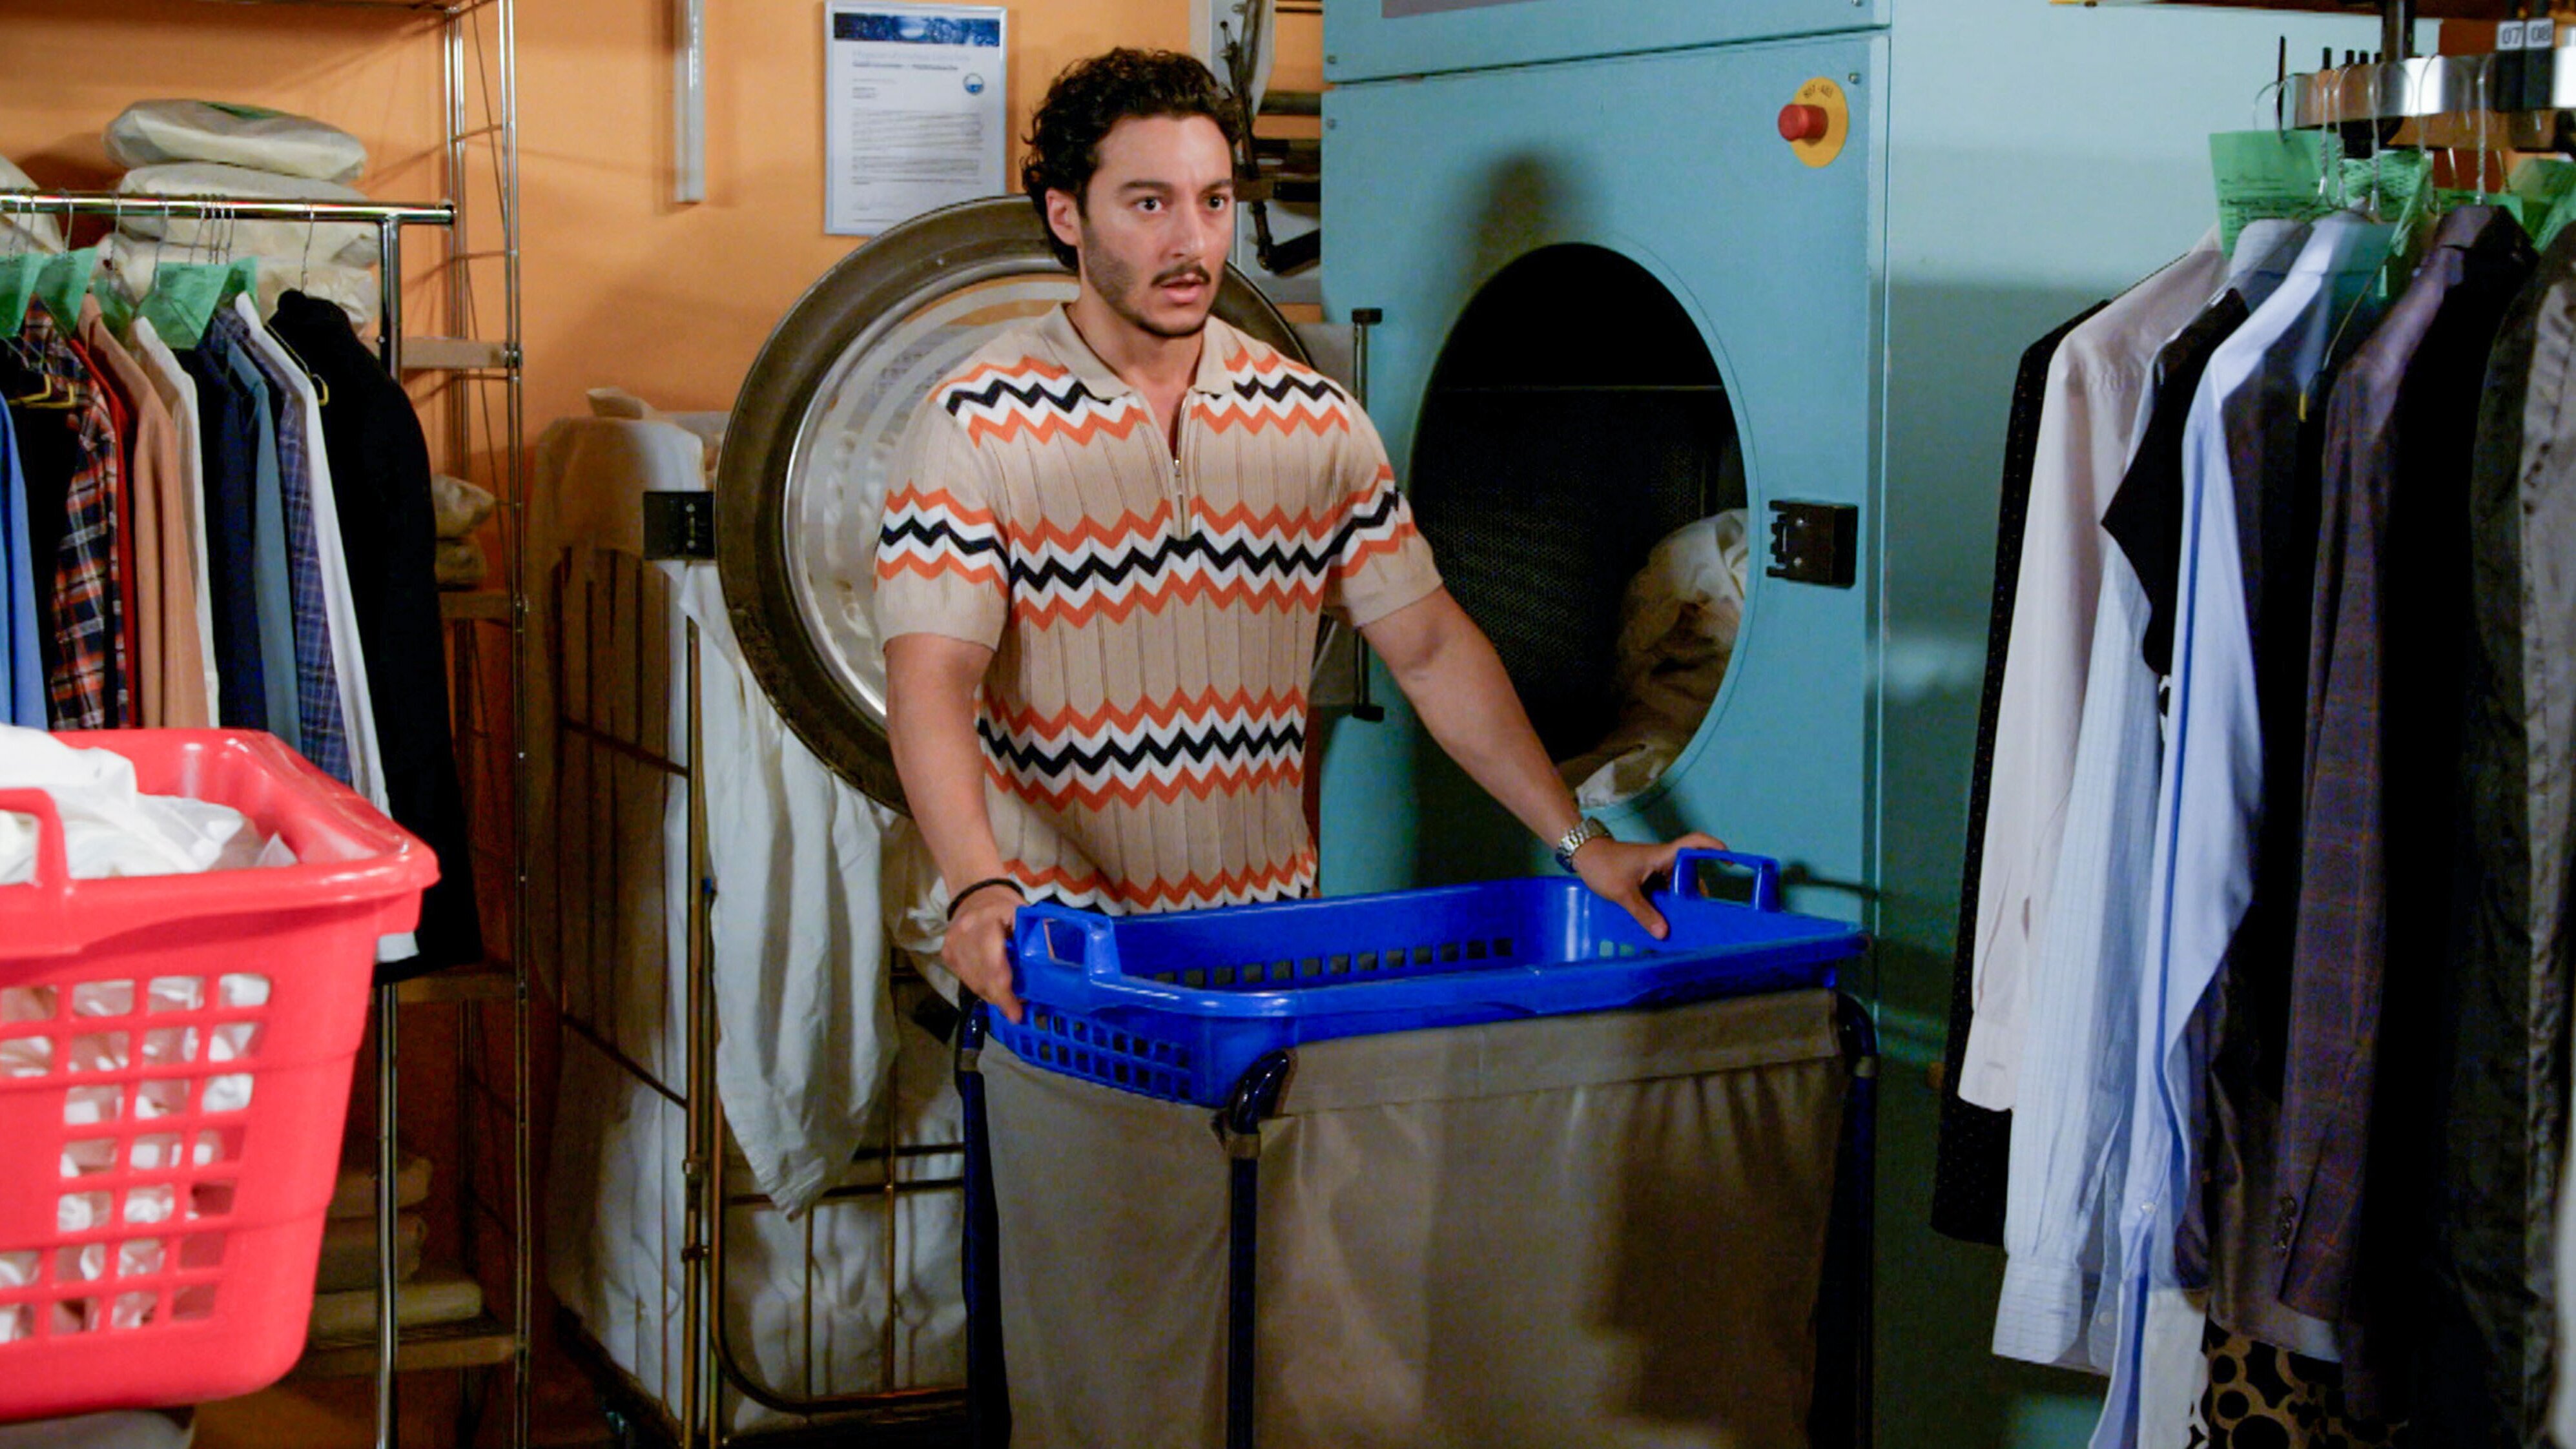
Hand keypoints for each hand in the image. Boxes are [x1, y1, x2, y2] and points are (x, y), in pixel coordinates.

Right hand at [943, 886, 1025, 1022]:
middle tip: (1016, 1009)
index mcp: (985, 923)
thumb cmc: (1004, 905)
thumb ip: (1034, 939)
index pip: (994, 967)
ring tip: (1007, 999)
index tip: (1017, 1015)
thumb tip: (1050, 968)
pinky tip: (993, 986)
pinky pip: (965, 978)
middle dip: (1001, 998)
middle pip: (982, 979)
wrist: (974, 893)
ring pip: (972, 983)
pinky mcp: (946, 954)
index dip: (1005, 995)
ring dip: (991, 995)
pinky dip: (980, 986)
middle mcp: (963, 935)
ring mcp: (951, 946)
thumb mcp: (1023, 914)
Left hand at [1570, 831, 1725, 940]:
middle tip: (1704, 917)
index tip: (1729, 860)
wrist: (1582, 856)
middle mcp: (1662, 862)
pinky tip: (1665, 923)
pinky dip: (1666, 905)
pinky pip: (1663, 893)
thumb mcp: (1623, 893)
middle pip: (1690, 875)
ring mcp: (1654, 871)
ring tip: (1687, 925)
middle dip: (1697, 894)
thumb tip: (1663, 933)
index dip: (1714, 847)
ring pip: (1676, 887)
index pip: (1695, 844)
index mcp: (1662, 856)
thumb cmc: (1603, 866)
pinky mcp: (1646, 880)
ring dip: (1680, 903)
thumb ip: (1643, 913)